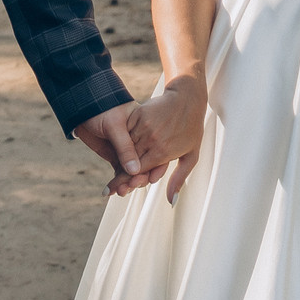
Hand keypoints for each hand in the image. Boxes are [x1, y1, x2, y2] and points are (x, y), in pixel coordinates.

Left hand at [72, 101, 146, 194]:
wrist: (83, 107)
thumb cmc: (101, 109)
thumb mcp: (115, 125)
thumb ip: (124, 147)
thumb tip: (135, 171)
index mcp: (144, 129)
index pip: (154, 152)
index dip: (153, 168)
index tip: (147, 180)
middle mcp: (138, 141)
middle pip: (144, 165)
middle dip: (138, 179)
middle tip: (130, 186)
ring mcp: (126, 150)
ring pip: (132, 171)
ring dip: (128, 183)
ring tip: (120, 191)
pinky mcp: (115, 156)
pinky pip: (120, 172)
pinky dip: (117, 182)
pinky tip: (112, 191)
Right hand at [118, 81, 207, 201]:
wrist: (187, 98)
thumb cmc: (192, 128)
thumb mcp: (191, 156)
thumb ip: (179, 178)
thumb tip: (171, 201)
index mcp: (161, 152)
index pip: (137, 172)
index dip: (122, 183)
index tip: (110, 192)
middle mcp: (150, 140)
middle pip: (128, 162)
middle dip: (118, 178)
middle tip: (107, 190)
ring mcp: (143, 126)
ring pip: (125, 146)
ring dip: (117, 161)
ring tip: (112, 175)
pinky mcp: (138, 114)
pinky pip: (126, 131)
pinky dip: (122, 141)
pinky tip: (117, 150)